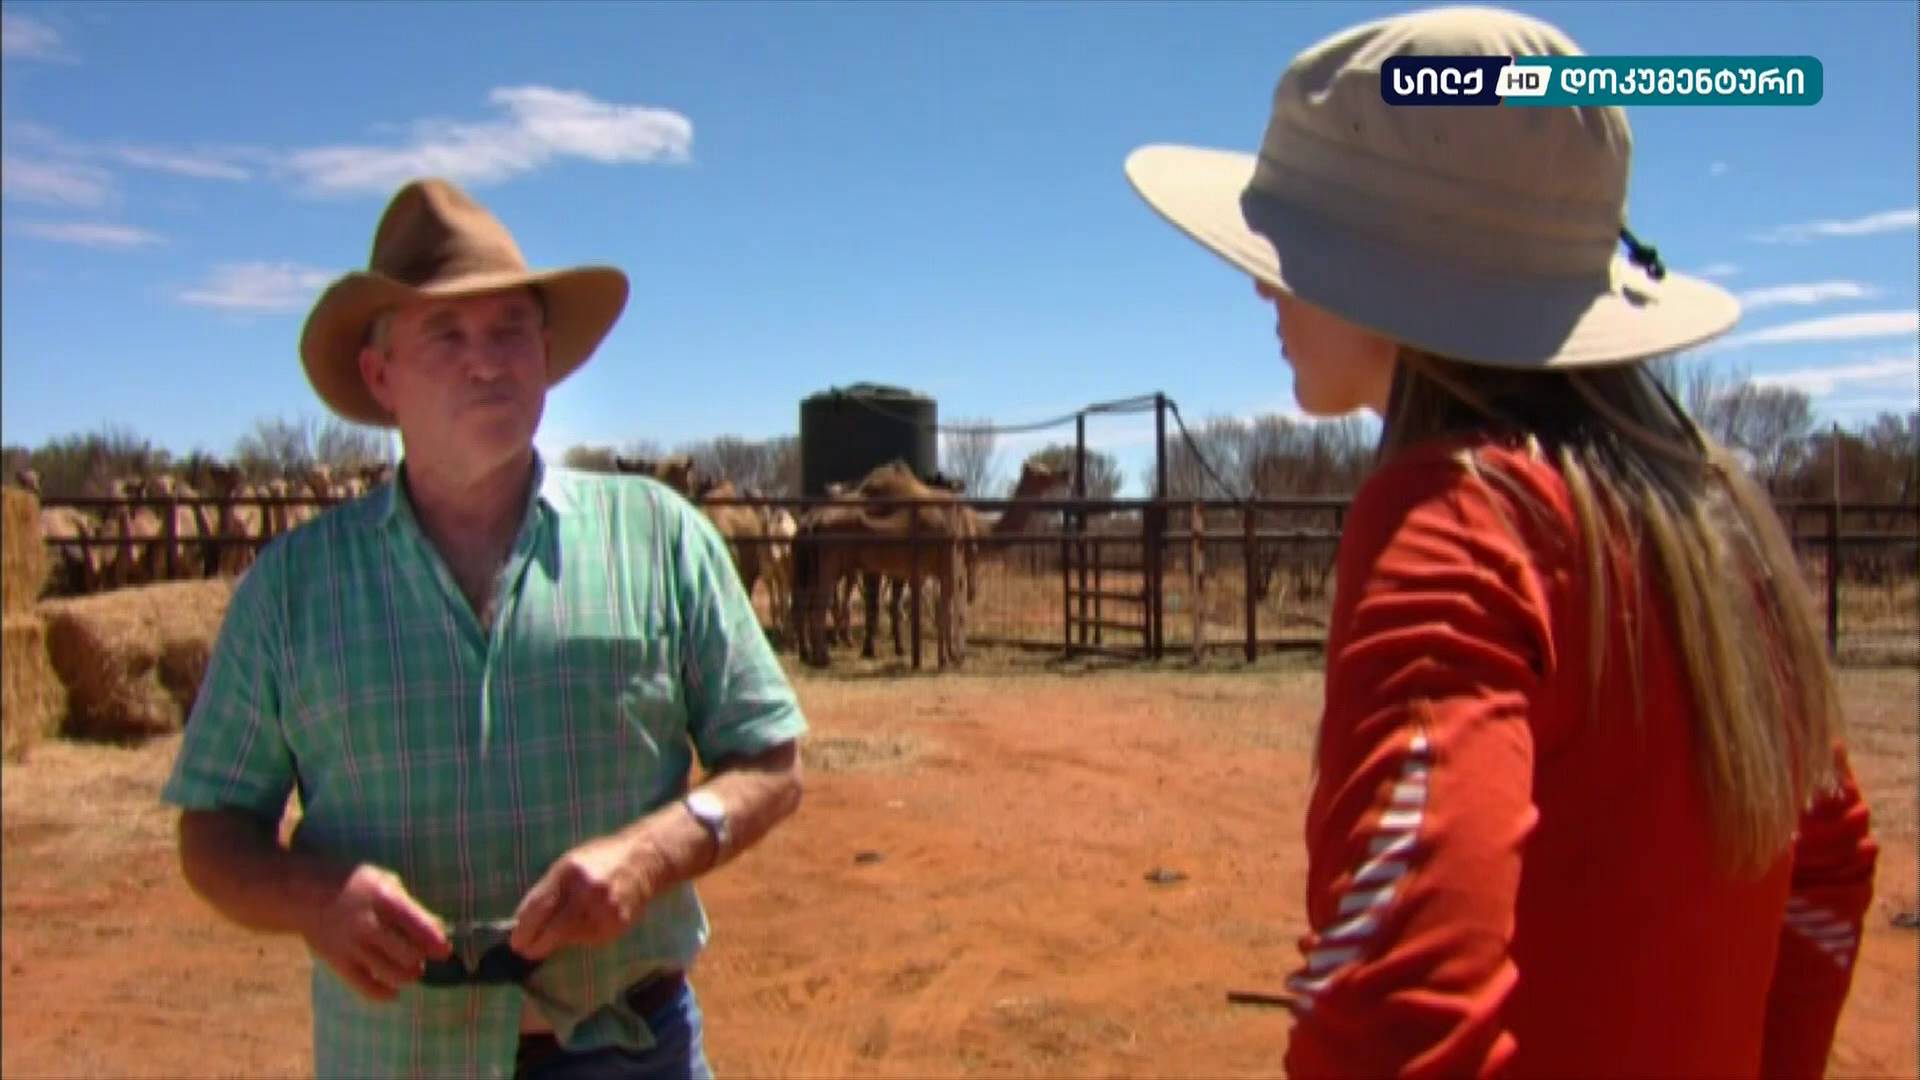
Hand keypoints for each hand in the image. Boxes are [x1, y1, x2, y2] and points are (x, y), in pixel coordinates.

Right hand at [300, 864, 450, 1002]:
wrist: (307, 894)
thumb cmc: (358, 887)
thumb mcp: (386, 883)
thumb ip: (411, 908)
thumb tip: (439, 931)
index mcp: (385, 899)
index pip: (418, 925)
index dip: (435, 942)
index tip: (443, 951)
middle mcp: (368, 924)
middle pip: (408, 954)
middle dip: (420, 960)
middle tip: (421, 958)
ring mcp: (352, 945)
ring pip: (391, 973)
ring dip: (407, 976)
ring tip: (411, 971)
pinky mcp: (338, 962)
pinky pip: (365, 987)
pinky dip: (384, 994)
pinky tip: (393, 992)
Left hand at [510, 829, 661, 959]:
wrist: (644, 858)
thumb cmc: (598, 860)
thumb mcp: (568, 864)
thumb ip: (548, 891)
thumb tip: (522, 923)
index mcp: (569, 871)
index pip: (538, 907)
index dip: (523, 929)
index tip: (515, 942)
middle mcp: (587, 890)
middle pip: (553, 930)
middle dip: (536, 945)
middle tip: (527, 951)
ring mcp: (604, 908)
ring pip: (570, 938)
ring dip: (561, 940)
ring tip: (564, 928)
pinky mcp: (617, 923)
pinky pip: (590, 940)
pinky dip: (583, 937)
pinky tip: (589, 922)